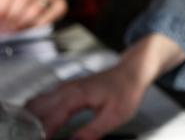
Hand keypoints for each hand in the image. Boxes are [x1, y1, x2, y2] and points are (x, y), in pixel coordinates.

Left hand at [0, 0, 66, 31]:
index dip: (5, 2)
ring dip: (26, 18)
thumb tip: (1, 13)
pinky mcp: (62, 2)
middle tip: (7, 24)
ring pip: (40, 4)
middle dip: (15, 12)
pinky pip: (54, 12)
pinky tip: (33, 26)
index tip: (0, 14)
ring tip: (17, 26)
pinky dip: (42, 21)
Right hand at [26, 33, 184, 139]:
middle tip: (35, 137)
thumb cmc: (126, 89)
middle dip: (31, 127)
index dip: (41, 135)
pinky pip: (43, 101)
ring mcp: (65, 88)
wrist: (131, 72)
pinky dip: (38, 113)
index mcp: (76, 95)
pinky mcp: (67, 90)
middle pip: (35, 109)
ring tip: (35, 133)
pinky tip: (40, 125)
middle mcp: (66, 89)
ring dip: (32, 119)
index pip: (49, 119)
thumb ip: (91, 132)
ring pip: (36, 104)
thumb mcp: (114, 116)